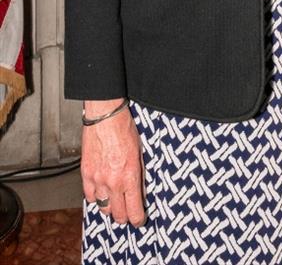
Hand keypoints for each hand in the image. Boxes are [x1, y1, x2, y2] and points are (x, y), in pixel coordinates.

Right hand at [81, 100, 145, 225]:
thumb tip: (140, 192)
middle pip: (117, 214)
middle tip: (128, 213)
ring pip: (103, 208)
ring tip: (115, 202)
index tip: (139, 220)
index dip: (138, 219)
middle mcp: (113, 182)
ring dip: (110, 207)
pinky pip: (89, 196)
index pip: (134, 210)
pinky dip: (95, 197)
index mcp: (129, 176)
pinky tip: (101, 192)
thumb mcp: (140, 153)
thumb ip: (139, 175)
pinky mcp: (86, 174)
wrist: (105, 117)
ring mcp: (97, 180)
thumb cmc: (125, 130)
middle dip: (124, 217)